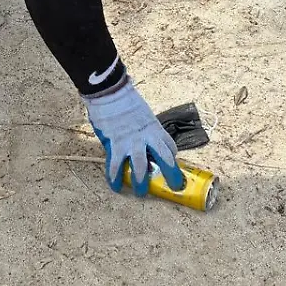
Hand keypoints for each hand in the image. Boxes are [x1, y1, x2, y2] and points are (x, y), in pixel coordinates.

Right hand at [83, 79, 184, 195]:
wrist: (110, 92)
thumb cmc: (125, 100)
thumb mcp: (142, 113)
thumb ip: (144, 129)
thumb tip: (141, 140)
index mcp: (155, 128)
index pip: (169, 146)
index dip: (171, 157)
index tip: (170, 163)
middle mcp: (147, 137)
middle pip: (165, 158)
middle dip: (172, 174)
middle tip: (175, 186)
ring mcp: (132, 142)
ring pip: (140, 166)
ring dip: (141, 181)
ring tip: (140, 193)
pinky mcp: (116, 144)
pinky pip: (116, 165)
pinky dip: (115, 178)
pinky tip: (115, 186)